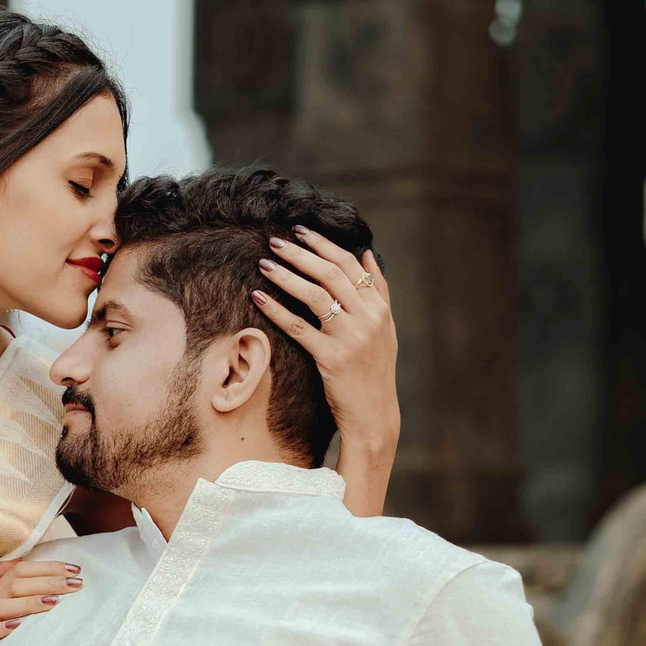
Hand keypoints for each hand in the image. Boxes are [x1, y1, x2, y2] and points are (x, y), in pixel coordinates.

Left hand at [251, 230, 397, 514]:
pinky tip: (260, 297)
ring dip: (287, 275)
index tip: (300, 231)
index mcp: (379, 307)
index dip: (323, 244)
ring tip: (264, 264)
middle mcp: (367, 318)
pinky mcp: (331, 358)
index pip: (350, 264)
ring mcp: (350, 337)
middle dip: (300, 253)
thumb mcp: (385, 329)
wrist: (374, 414)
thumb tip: (367, 253)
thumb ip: (378, 290)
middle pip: (330, 273)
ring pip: (314, 295)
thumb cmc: (374, 370)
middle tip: (275, 241)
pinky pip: (299, 327)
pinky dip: (278, 309)